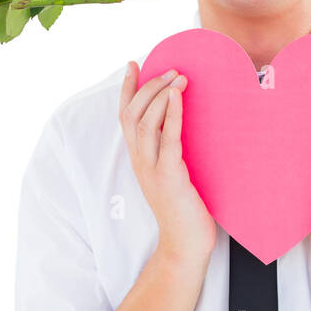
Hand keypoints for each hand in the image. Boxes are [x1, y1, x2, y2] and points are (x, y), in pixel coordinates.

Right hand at [119, 62, 216, 264]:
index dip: (127, 89)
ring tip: (177, 76)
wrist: (185, 246)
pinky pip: (168, 139)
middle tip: (168, 67)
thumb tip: (181, 128)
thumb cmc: (184, 212)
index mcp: (139, 160)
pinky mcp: (169, 177)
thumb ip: (170, 153)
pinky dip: (172, 114)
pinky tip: (178, 96)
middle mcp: (140, 162)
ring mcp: (152, 170)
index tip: (133, 65)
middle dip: (148, 86)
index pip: (125, 117)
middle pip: (132, 114)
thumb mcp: (173, 177)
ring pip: (145, 123)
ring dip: (160, 95)